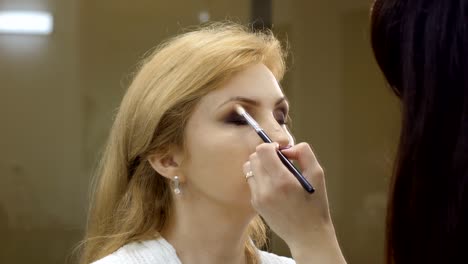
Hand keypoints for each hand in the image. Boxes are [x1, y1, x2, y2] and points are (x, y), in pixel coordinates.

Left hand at [243, 142, 345, 262]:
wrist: (307, 235)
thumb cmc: (315, 205)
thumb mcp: (318, 175)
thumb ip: (304, 154)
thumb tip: (287, 148)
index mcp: (282, 180)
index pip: (263, 150)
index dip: (272, 146)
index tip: (281, 152)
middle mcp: (266, 189)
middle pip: (254, 157)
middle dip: (265, 155)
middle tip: (279, 162)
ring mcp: (258, 197)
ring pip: (249, 168)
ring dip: (260, 166)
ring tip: (274, 173)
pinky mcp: (255, 204)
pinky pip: (251, 182)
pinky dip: (259, 178)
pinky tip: (273, 186)